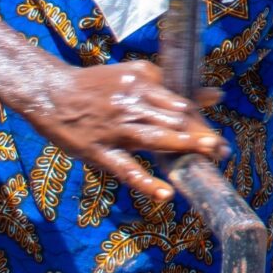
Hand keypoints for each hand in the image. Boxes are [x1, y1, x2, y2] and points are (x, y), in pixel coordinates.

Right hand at [20, 61, 223, 202]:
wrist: (48, 92)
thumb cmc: (97, 87)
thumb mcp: (136, 78)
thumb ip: (174, 89)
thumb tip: (216, 96)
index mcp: (144, 81)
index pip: (181, 102)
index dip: (202, 121)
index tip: (218, 137)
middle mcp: (132, 102)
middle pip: (175, 119)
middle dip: (201, 136)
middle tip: (224, 152)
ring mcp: (115, 128)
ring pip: (156, 138)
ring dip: (186, 147)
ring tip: (211, 156)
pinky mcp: (98, 150)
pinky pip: (125, 168)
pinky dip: (146, 182)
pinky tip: (165, 194)